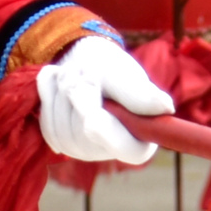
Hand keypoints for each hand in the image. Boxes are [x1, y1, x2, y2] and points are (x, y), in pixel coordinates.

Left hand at [35, 34, 168, 164]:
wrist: (84, 60)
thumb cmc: (112, 69)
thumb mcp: (124, 74)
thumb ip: (138, 94)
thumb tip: (165, 108)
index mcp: (138, 140)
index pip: (129, 149)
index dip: (110, 134)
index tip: (93, 117)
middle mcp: (109, 150)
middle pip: (86, 135)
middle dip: (80, 96)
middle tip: (85, 69)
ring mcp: (81, 148)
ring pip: (61, 126)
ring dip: (63, 90)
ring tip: (75, 72)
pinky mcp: (58, 140)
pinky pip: (45, 119)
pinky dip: (49, 92)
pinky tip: (60, 80)